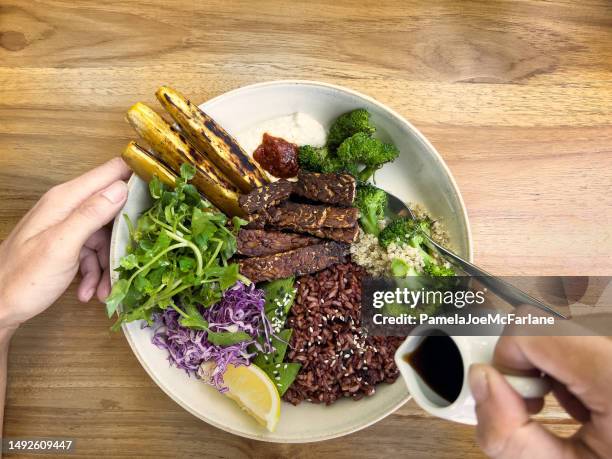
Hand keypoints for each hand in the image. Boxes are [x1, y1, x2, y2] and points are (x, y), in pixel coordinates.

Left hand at [0, 158, 129, 327]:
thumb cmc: (23, 278)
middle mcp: (68, 208)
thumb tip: (123, 187)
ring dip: (109, 264)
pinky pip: (93, 254)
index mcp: (66, 199)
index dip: (138, 177)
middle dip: (126, 234)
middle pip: (114, 209)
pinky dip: (95, 273)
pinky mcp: (68, 246)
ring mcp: (68, 227)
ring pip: (106, 236)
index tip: (164, 194)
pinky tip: (89, 292)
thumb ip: (91, 214)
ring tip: (105, 290)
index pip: (110, 172)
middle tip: (138, 255)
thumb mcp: (62, 246)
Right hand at [469, 334, 611, 457]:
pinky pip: (584, 348)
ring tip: (569, 414)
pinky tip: (587, 409)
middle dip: (528, 367)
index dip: (508, 360)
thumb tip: (481, 380)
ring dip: (550, 370)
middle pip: (548, 328)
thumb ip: (511, 433)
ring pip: (565, 335)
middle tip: (539, 411)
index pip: (533, 329)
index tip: (515, 399)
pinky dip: (572, 373)